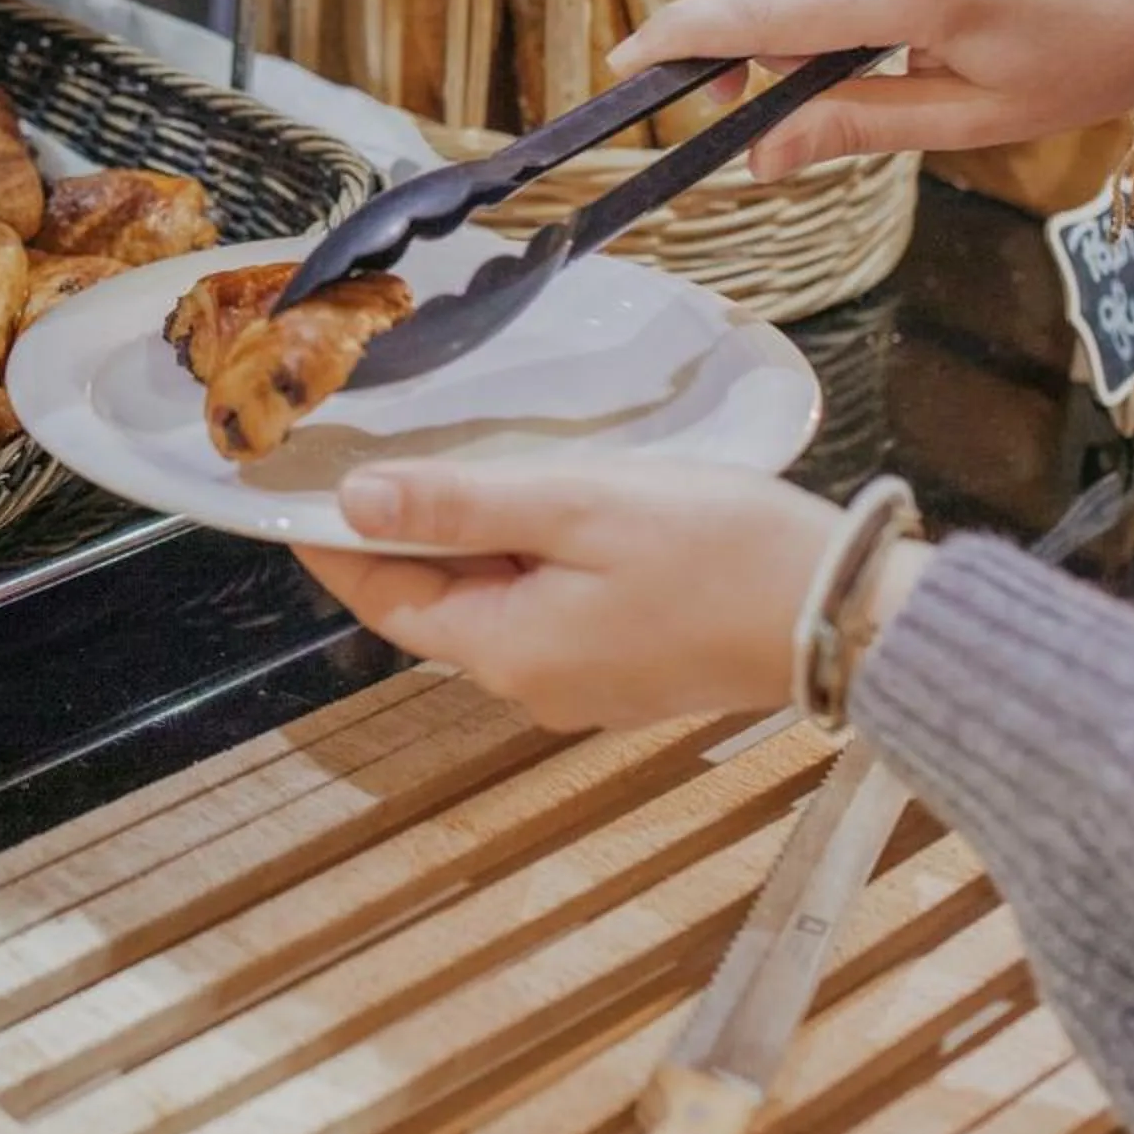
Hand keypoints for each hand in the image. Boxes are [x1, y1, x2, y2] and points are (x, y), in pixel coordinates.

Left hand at [293, 459, 864, 731]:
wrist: (841, 610)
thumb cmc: (717, 552)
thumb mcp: (577, 505)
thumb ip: (462, 504)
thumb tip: (354, 503)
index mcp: (507, 650)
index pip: (383, 597)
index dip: (334, 542)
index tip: (293, 488)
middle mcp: (532, 682)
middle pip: (434, 602)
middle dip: (403, 532)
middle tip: (372, 451)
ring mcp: (581, 681)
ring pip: (491, 601)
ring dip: (468, 539)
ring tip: (458, 462)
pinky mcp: (624, 665)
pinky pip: (543, 609)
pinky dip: (524, 557)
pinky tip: (542, 506)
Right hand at [609, 0, 1133, 182]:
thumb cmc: (1073, 66)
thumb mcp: (966, 120)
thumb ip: (851, 127)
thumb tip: (757, 157)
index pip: (761, 9)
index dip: (683, 39)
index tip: (628, 64)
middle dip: (717, 22)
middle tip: (736, 90)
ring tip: (813, 55)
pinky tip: (861, 2)